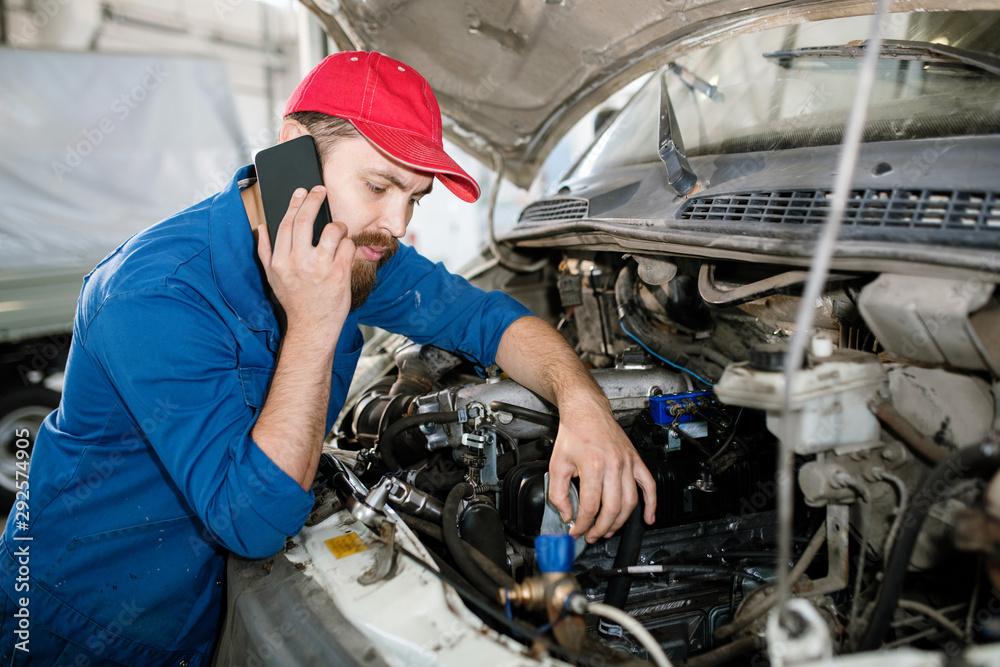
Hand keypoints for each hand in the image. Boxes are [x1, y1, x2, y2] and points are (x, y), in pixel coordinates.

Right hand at [256, 186, 354, 335]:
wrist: (312, 327)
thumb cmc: (295, 301)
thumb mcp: (272, 277)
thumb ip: (265, 251)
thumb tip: (261, 227)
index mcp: (279, 262)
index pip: (285, 224)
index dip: (294, 204)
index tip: (301, 192)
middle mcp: (297, 263)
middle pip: (305, 220)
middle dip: (314, 200)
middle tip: (321, 191)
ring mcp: (319, 268)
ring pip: (332, 230)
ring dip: (338, 227)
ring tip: (338, 231)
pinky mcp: (339, 274)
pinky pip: (348, 246)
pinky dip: (348, 246)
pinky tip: (344, 254)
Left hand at [547, 398, 656, 542]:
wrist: (587, 411)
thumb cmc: (573, 434)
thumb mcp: (557, 464)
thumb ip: (558, 493)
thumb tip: (566, 514)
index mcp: (593, 466)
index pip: (590, 506)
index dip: (582, 524)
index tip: (576, 531)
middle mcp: (613, 465)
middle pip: (613, 508)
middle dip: (601, 528)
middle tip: (592, 536)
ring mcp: (627, 463)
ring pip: (630, 502)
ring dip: (621, 522)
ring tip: (609, 530)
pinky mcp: (636, 460)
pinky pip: (649, 485)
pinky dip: (652, 504)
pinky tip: (649, 518)